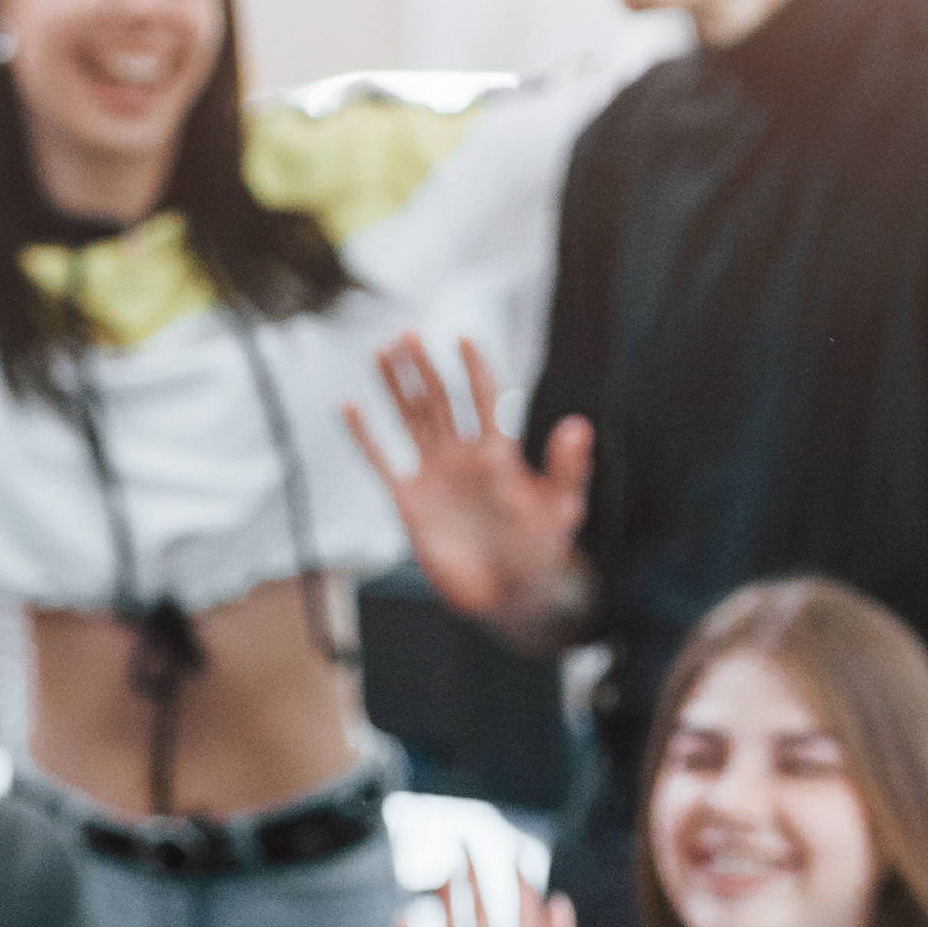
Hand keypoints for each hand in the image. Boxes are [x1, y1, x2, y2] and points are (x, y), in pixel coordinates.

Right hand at [345, 334, 593, 656]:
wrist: (508, 592)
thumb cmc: (541, 549)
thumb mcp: (561, 508)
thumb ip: (568, 469)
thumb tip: (578, 425)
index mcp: (498, 451)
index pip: (483, 398)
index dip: (474, 368)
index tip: (463, 339)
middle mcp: (462, 455)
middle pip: (439, 399)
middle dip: (423, 367)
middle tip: (407, 334)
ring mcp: (433, 475)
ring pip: (410, 419)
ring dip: (395, 385)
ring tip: (381, 349)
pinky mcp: (409, 501)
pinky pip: (381, 462)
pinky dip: (364, 436)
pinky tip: (348, 405)